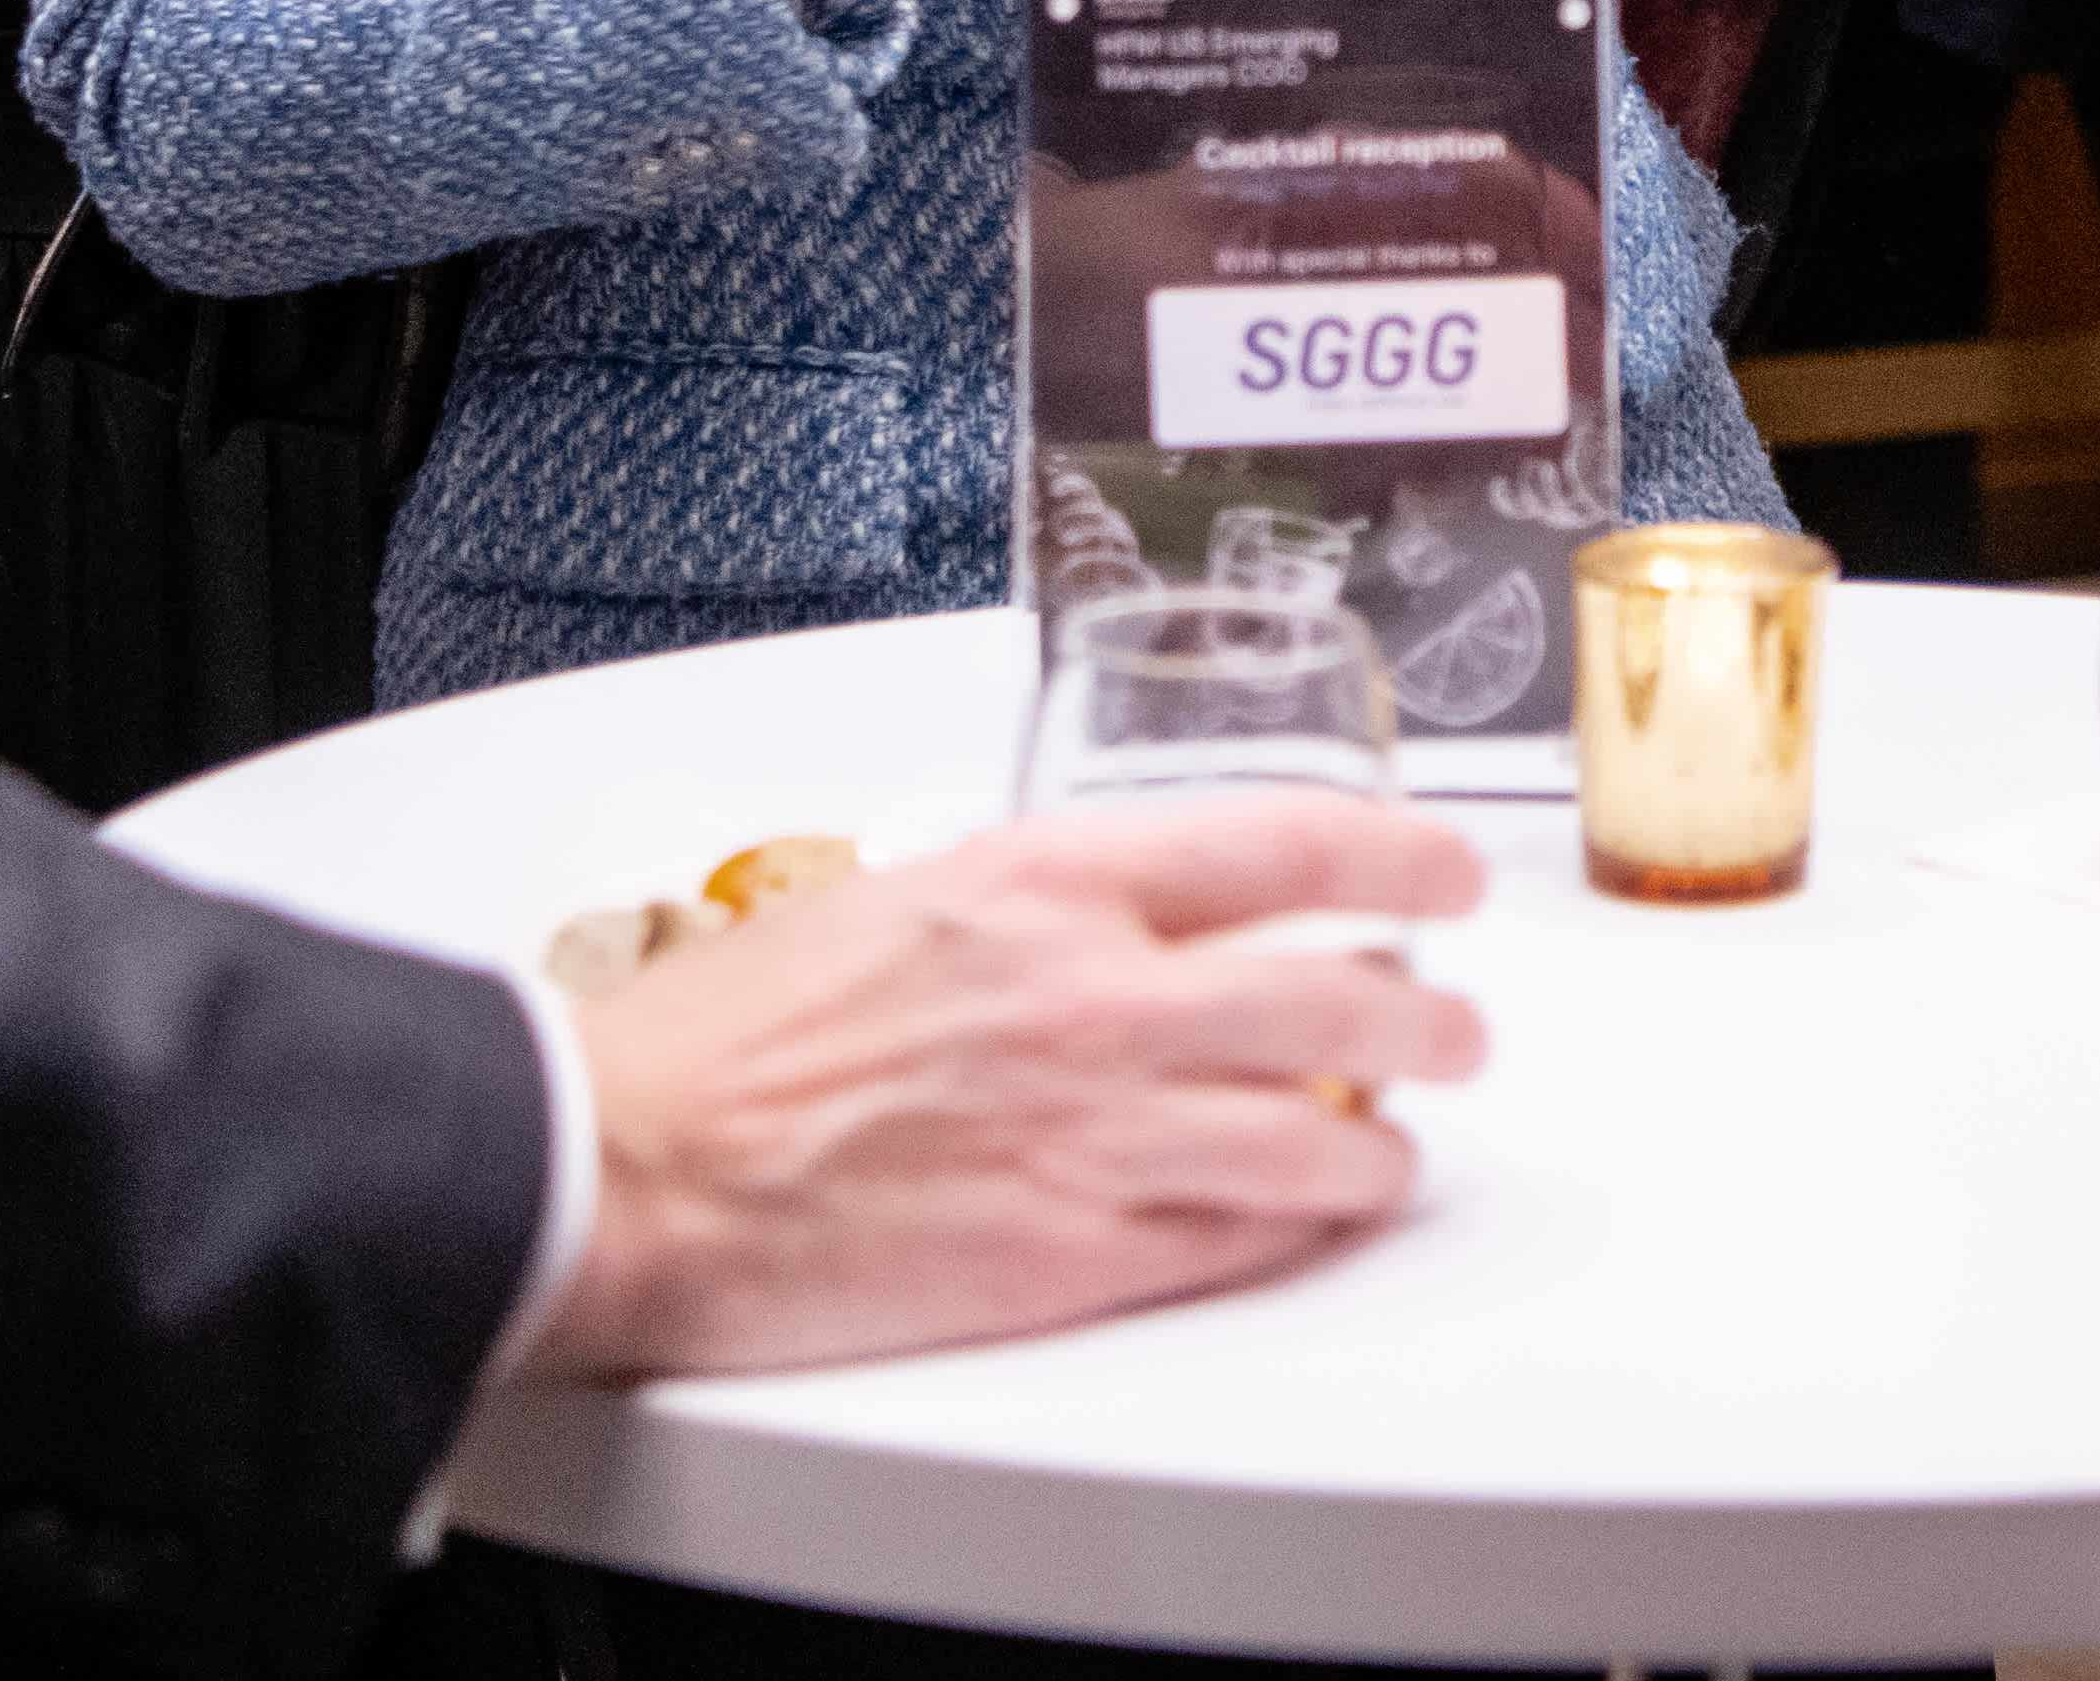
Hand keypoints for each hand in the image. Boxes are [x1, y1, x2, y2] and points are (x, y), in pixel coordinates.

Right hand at [534, 793, 1490, 1381]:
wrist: (640, 1164)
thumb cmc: (733, 1036)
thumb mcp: (903, 899)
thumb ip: (1026, 911)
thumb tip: (1104, 928)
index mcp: (1046, 882)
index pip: (1281, 841)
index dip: (1396, 852)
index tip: (1445, 868)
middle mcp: (1095, 998)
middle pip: (1336, 990)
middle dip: (1429, 1010)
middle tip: (1460, 1021)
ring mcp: (1095, 1133)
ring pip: (1315, 1131)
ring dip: (1384, 1137)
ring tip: (1400, 1140)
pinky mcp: (1071, 1258)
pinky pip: (1238, 1240)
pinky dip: (1298, 1225)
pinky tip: (1314, 1215)